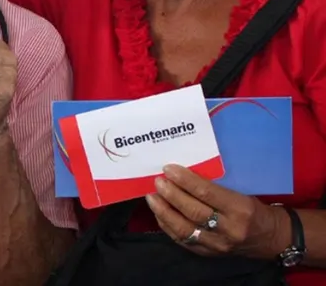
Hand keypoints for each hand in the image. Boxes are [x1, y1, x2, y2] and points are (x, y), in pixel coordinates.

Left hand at [145, 164, 290, 259]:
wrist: (271, 238)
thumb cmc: (254, 209)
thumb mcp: (242, 193)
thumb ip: (215, 187)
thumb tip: (182, 174)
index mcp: (240, 209)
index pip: (207, 193)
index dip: (185, 180)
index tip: (169, 169)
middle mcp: (229, 229)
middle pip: (193, 212)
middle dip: (171, 195)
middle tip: (158, 182)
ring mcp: (218, 245)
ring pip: (184, 229)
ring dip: (164, 211)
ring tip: (152, 197)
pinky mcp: (209, 254)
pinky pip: (183, 240)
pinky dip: (167, 226)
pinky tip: (159, 213)